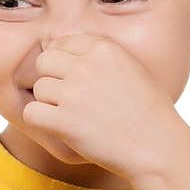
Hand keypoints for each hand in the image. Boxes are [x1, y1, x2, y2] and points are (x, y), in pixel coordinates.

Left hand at [22, 33, 178, 178]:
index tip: (73, 81)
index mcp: (104, 49)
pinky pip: (31, 113)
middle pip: (44, 61)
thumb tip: (69, 52)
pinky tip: (57, 129)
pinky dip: (39, 122)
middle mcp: (86, 66)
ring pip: (39, 88)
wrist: (157, 146)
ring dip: (48, 103)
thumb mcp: (133, 69)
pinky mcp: (64, 120)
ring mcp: (74, 92)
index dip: (63, 63)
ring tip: (69, 117)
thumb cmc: (150, 113)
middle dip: (51, 79)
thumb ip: (102, 59)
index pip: (63, 42)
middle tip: (65, 100)